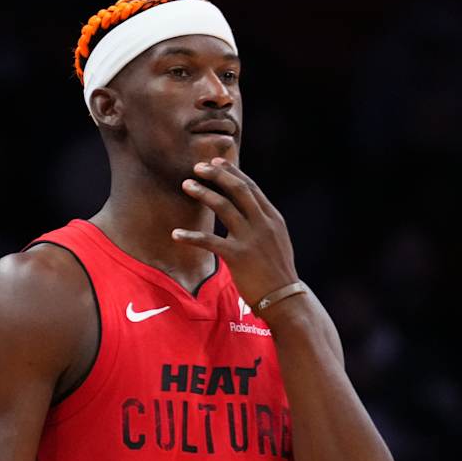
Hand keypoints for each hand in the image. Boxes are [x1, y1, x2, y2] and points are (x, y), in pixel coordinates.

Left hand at [174, 158, 298, 307]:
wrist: (285, 299)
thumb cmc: (278, 272)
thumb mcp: (277, 241)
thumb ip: (263, 224)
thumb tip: (248, 211)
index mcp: (272, 218)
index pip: (251, 187)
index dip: (232, 172)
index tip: (217, 161)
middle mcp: (263, 224)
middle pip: (238, 189)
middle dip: (217, 174)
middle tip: (198, 167)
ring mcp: (251, 239)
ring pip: (224, 207)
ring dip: (203, 193)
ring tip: (187, 185)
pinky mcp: (238, 256)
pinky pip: (209, 242)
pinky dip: (191, 236)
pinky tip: (176, 233)